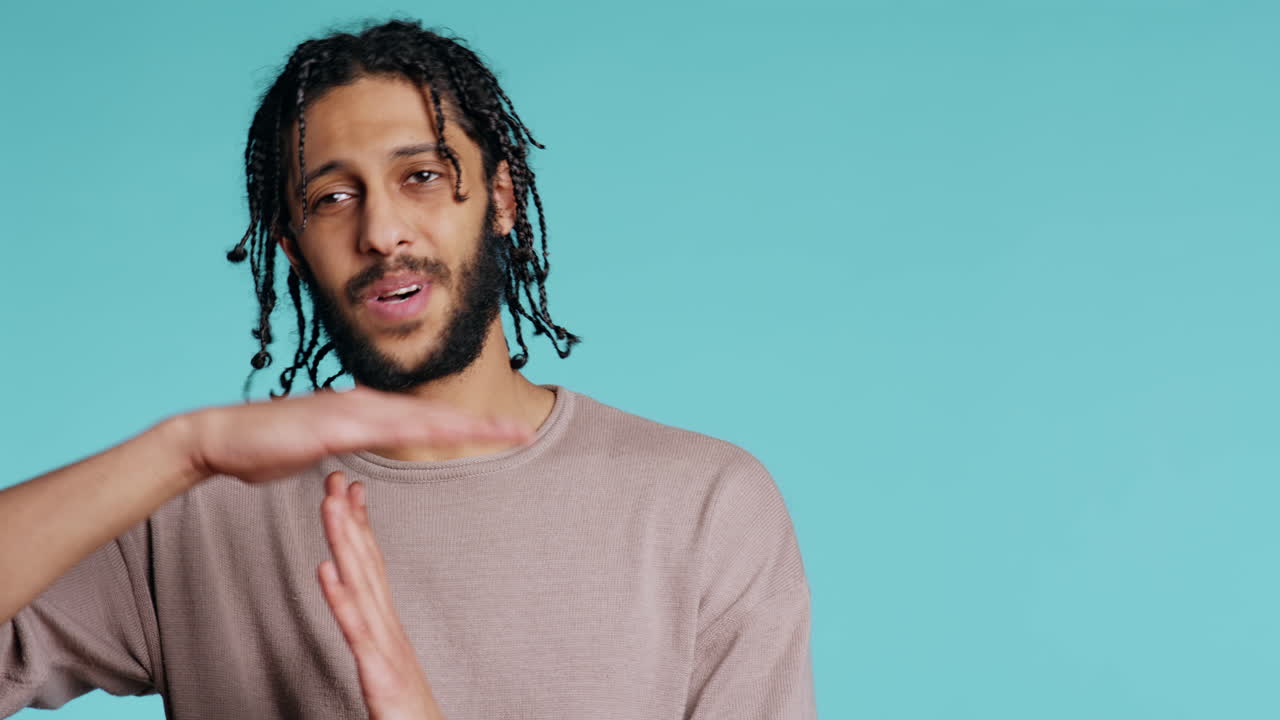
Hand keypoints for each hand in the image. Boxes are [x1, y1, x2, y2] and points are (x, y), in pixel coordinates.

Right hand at [183, 386, 531, 485]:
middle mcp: (366, 405)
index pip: (430, 419)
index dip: (470, 426)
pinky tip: (442, 430)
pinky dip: (417, 428)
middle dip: (483, 424)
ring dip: (463, 424)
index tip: (505, 432)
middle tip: (525, 432)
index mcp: (368, 412)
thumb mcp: (322, 448)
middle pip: (437, 414)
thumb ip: (348, 445)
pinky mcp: (332, 425)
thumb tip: (363, 446)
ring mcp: (350, 412)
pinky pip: (382, 429)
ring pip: (420, 417)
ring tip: (501, 431)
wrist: (221, 438)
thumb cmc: (267, 446)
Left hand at [319, 471, 446, 719]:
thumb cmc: (410, 717)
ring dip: (344, 542)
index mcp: (388, 627)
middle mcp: (388, 629)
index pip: (372, 567)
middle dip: (350, 519)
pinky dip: (340, 598)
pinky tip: (325, 570)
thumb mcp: (388, 673)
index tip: (350, 491)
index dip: (360, 527)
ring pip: (360, 585)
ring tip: (329, 506)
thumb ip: (377, 645)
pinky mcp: (378, 672)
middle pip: (367, 564)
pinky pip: (355, 631)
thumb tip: (364, 619)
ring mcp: (385, 648)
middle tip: (337, 478)